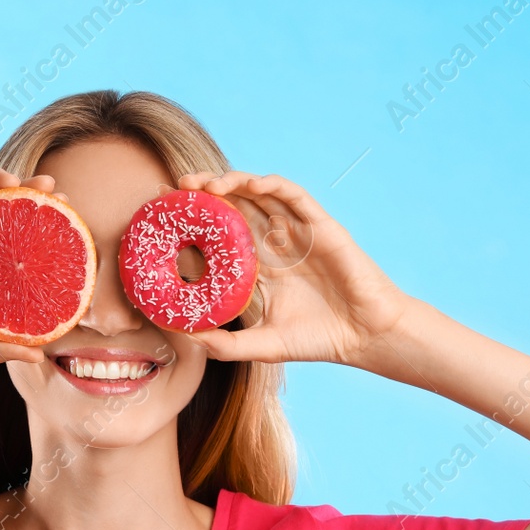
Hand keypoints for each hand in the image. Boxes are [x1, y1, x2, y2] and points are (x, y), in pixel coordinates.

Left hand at [176, 171, 413, 368]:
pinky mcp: (320, 226)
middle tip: (176, 188)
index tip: (164, 216)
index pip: (220, 236)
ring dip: (231, 183)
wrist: (364, 337)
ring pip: (259, 195)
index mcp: (259, 268)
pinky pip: (294, 195)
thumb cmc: (318, 340)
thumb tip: (183, 336)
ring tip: (204, 185)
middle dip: (204, 194)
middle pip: (234, 208)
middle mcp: (275, 244)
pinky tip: (249, 184)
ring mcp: (297, 232)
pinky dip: (271, 184)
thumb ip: (223, 344)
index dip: (194, 223)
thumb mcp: (261, 346)